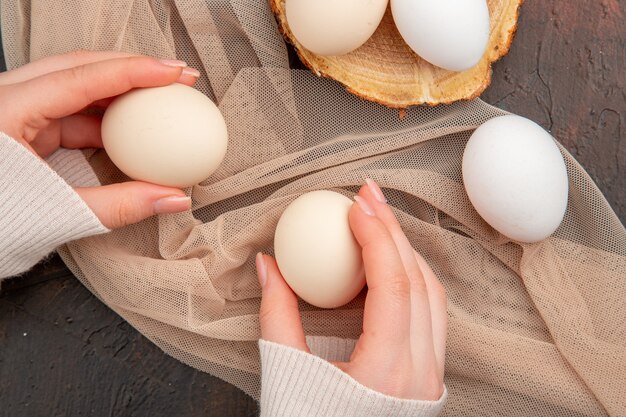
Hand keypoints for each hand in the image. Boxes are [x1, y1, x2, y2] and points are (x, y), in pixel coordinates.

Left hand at [0, 50, 201, 227]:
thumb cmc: (0, 221)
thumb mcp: (60, 212)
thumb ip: (120, 206)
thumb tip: (175, 199)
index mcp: (8, 111)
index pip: (81, 78)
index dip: (133, 71)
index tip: (174, 74)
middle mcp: (11, 99)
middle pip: (82, 67)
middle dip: (134, 68)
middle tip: (177, 77)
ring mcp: (19, 110)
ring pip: (78, 84)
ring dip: (123, 90)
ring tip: (162, 97)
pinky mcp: (26, 126)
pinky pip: (74, 110)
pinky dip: (108, 116)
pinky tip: (136, 126)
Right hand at [256, 179, 446, 400]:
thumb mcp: (285, 376)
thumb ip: (277, 316)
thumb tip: (268, 265)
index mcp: (385, 373)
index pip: (393, 285)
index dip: (377, 236)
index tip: (355, 204)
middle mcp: (419, 374)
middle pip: (419, 282)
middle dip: (394, 230)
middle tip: (369, 196)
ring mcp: (430, 376)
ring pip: (433, 296)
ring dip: (406, 251)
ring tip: (378, 221)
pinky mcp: (429, 377)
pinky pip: (432, 314)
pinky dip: (412, 279)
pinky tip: (388, 262)